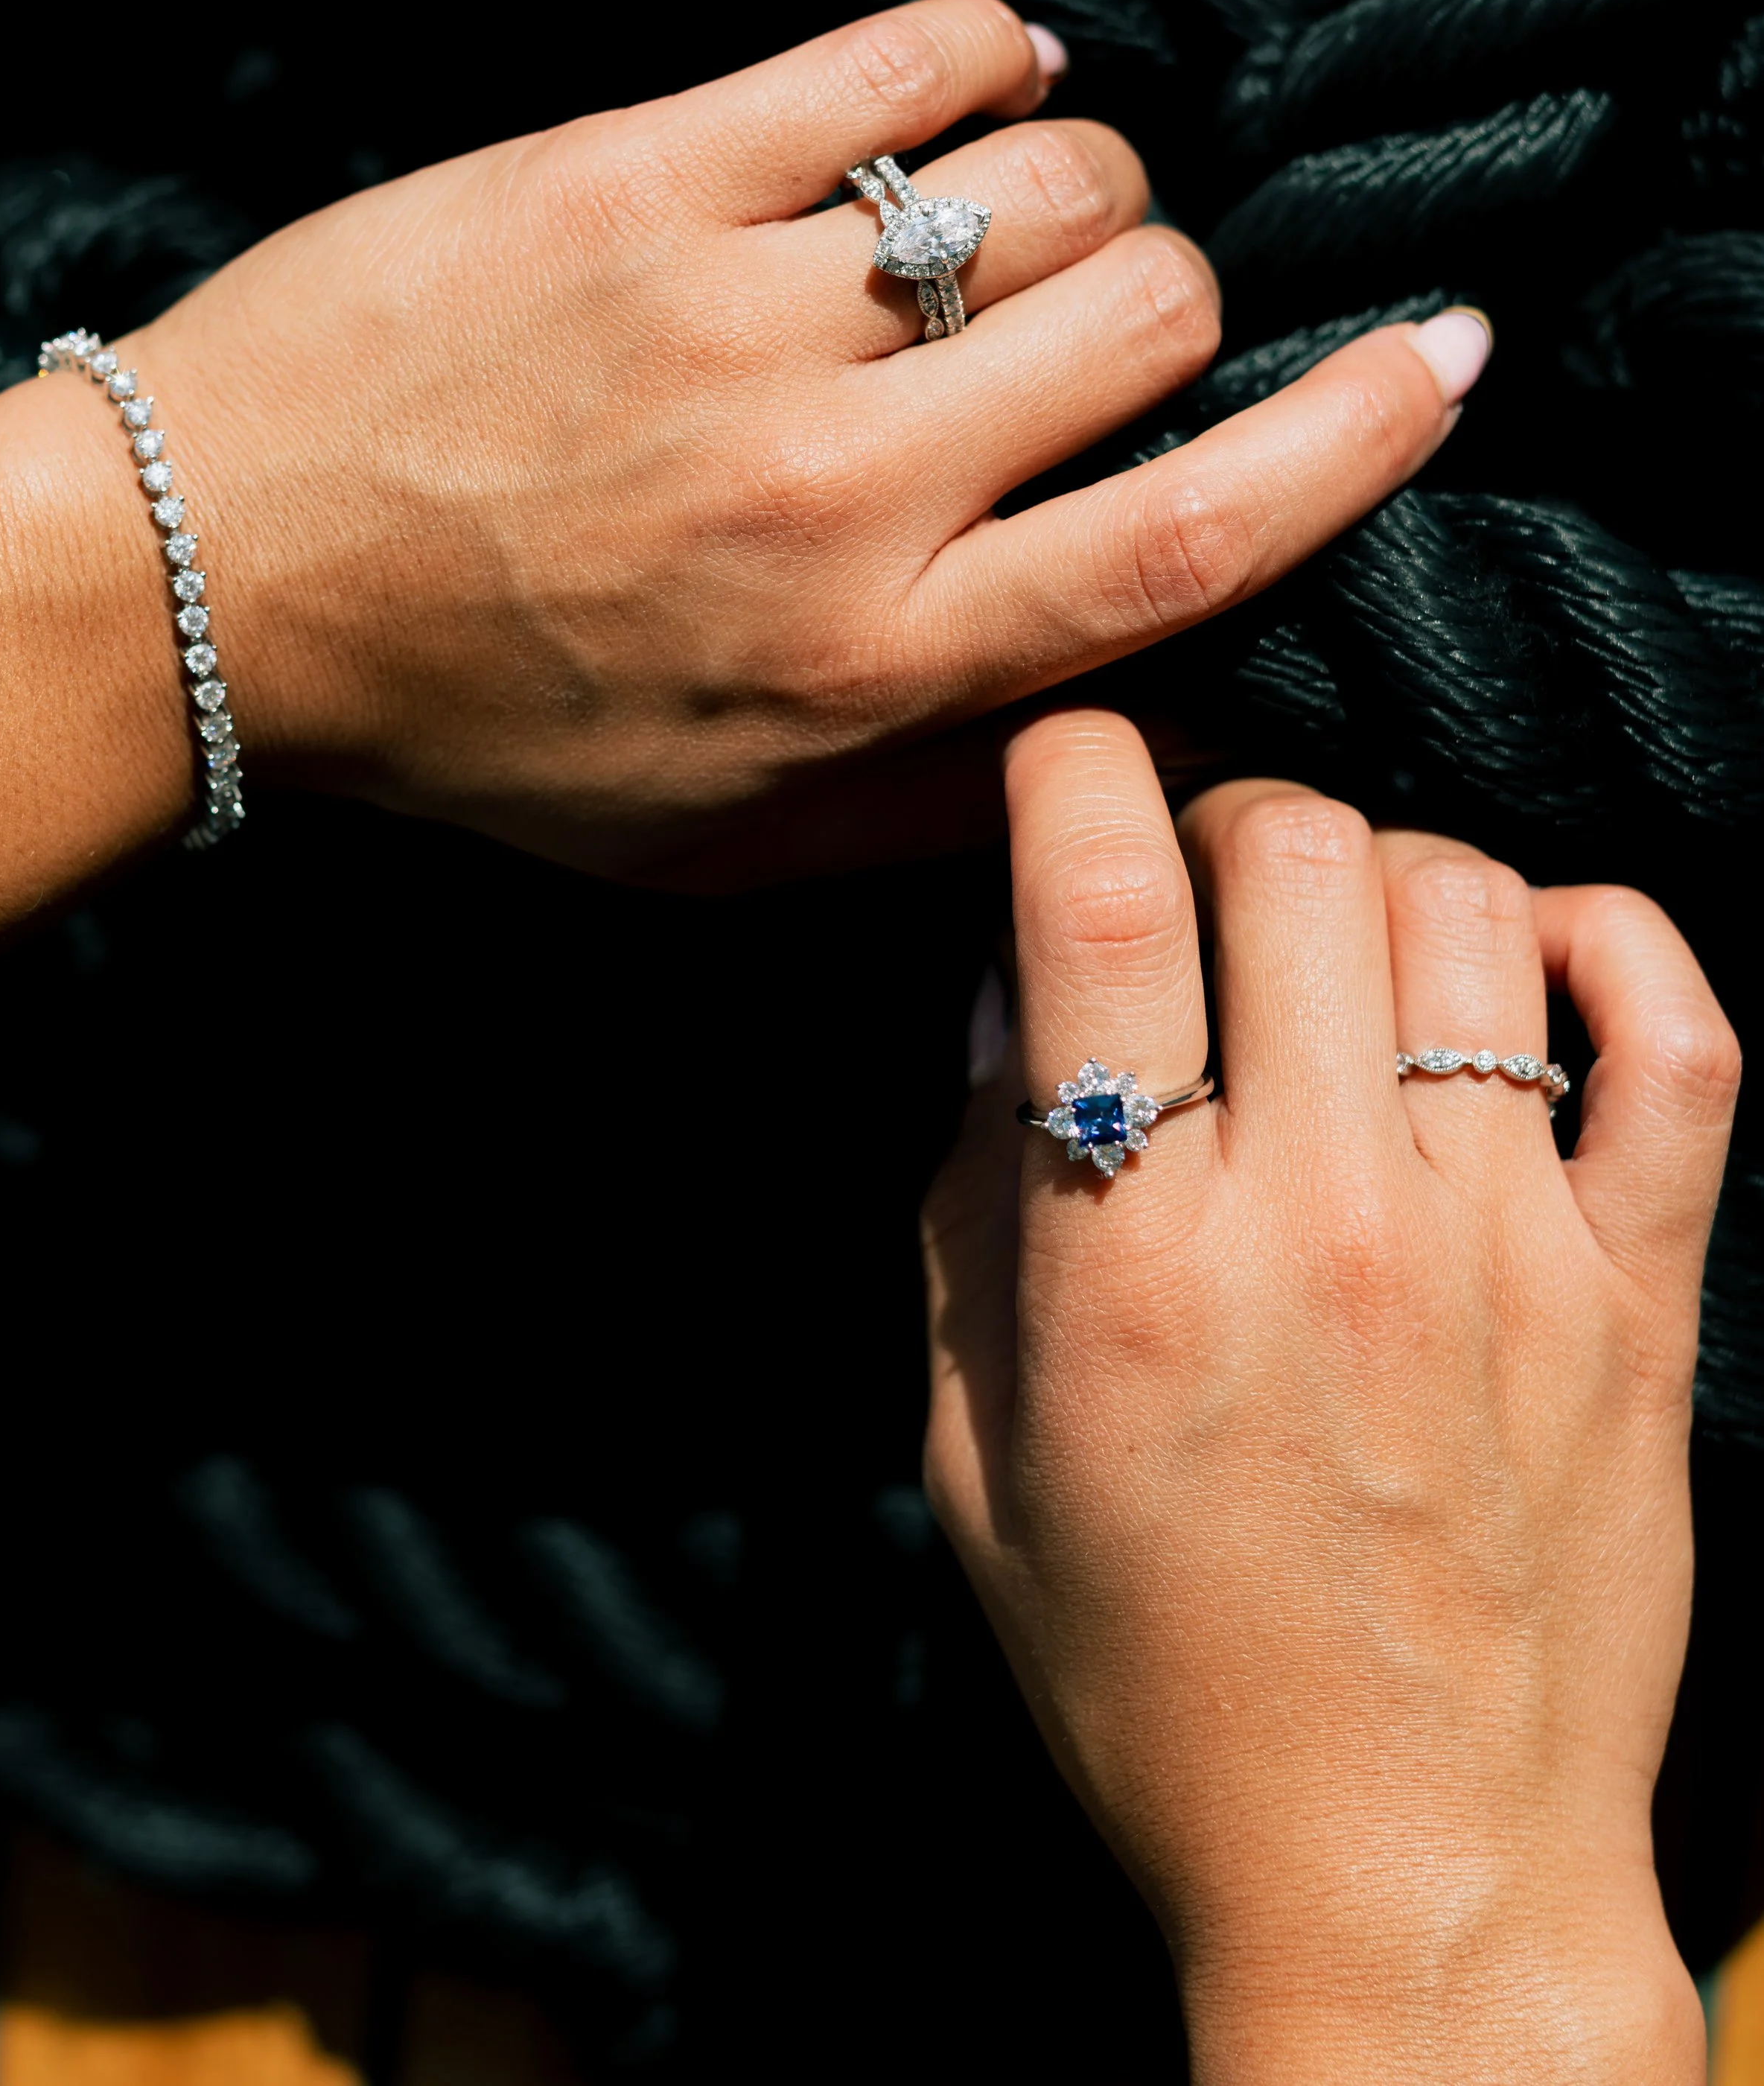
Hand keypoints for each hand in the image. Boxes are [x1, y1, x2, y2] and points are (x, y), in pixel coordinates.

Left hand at [116, 0, 1477, 883]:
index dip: (1359, 439)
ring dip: (1078, 189)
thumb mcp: (727, 848)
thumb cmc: (489, 732)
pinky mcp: (643, 174)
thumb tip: (1167, 712)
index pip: (1194, 537)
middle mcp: (831, 490)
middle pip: (1148, 317)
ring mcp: (736, 314)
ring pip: (1049, 177)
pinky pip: (902, 54)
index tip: (1440, 359)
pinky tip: (976, 85)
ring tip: (1000, 225)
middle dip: (1171, 307)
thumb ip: (958, 797)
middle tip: (1091, 330)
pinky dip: (984, 53)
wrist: (226, 582)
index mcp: (869, 665)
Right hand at [923, 711, 1737, 2080]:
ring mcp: (1509, 1254)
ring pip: (1463, 904)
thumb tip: (1003, 994)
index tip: (1058, 764)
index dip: (1064, 770)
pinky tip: (1522, 957)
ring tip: (1336, 939)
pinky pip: (1673, 1030)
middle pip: (1290, 851)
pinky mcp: (1643, 1298)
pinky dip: (1603, 936)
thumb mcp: (978, 1461)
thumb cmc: (1159, 1683)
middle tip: (1193, 878)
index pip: (1094, 910)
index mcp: (1134, 1274)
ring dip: (1376, 868)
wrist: (1410, 1877)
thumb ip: (967, 1211)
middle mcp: (1328, 1229)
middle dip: (1217, 805)